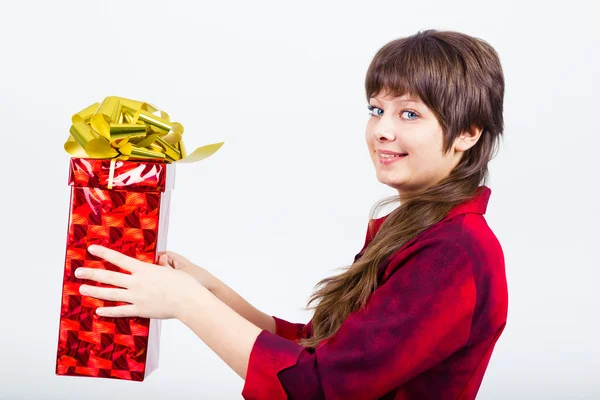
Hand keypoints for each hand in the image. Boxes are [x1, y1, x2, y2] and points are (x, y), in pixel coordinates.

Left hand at [75, 245, 207, 319]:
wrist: (188, 300)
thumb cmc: (185, 284)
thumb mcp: (171, 270)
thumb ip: (161, 267)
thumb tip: (159, 260)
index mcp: (144, 269)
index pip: (119, 259)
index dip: (104, 253)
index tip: (92, 249)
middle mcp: (136, 282)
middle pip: (109, 276)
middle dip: (91, 273)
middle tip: (78, 271)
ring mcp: (137, 297)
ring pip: (111, 293)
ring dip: (95, 291)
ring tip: (82, 289)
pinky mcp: (140, 310)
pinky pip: (120, 311)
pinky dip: (108, 311)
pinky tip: (99, 310)